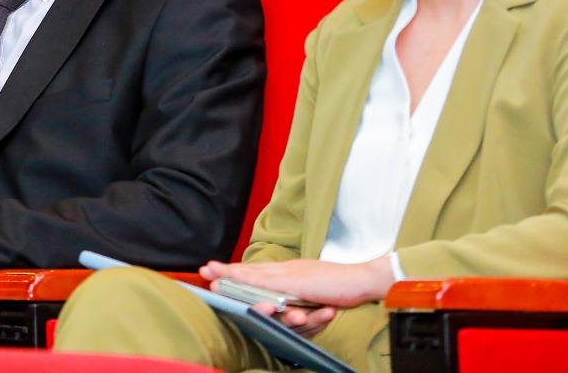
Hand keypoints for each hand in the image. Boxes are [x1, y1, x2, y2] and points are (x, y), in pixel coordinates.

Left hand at [202, 257, 392, 322]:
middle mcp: (288, 269)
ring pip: (257, 273)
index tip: (218, 269)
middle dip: (228, 270)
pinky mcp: (300, 281)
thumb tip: (285, 298)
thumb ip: (298, 292)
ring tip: (214, 275)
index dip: (238, 271)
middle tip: (205, 268)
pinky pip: (271, 281)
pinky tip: (241, 281)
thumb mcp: (314, 289)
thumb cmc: (342, 287)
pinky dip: (253, 280)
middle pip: (253, 269)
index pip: (259, 271)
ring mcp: (293, 273)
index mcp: (291, 271)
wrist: (363, 279)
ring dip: (234, 274)